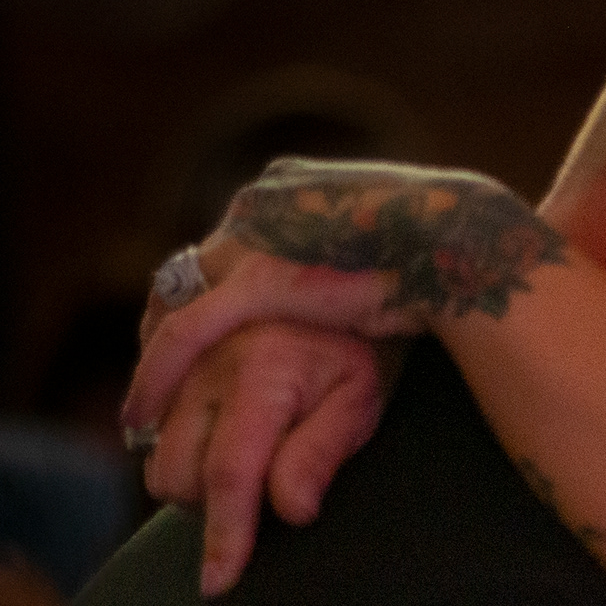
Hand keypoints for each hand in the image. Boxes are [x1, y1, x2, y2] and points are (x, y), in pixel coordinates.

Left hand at [123, 159, 563, 428]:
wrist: (465, 240)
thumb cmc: (453, 244)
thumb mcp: (397, 238)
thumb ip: (364, 249)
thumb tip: (370, 265)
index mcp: (290, 188)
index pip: (228, 242)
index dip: (210, 290)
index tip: (204, 332)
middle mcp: (260, 206)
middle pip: (194, 269)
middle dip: (171, 321)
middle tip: (163, 376)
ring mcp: (255, 240)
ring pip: (179, 301)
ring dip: (156, 354)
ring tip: (145, 406)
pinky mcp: (259, 281)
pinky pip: (189, 333)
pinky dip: (157, 375)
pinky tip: (140, 417)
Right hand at [134, 321, 407, 598]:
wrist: (341, 265)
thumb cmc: (363, 344)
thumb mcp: (362, 398)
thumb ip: (322, 453)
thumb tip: (291, 513)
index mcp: (259, 380)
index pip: (230, 477)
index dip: (224, 537)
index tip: (219, 585)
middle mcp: (205, 365)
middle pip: (176, 472)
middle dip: (207, 505)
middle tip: (259, 498)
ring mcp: (178, 353)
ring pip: (155, 450)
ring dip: (188, 475)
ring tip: (243, 464)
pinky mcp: (164, 345)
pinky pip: (147, 412)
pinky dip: (171, 436)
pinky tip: (214, 435)